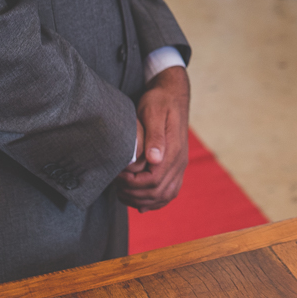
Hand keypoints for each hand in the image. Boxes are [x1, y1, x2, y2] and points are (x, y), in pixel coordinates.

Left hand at [117, 66, 189, 211]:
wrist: (173, 95)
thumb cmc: (159, 102)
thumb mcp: (154, 112)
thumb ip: (154, 136)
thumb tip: (155, 159)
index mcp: (173, 150)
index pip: (153, 181)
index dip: (132, 184)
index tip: (117, 176)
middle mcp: (180, 161)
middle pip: (158, 192)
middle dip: (134, 194)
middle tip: (116, 185)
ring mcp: (180, 165)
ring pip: (165, 196)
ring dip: (143, 200)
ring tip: (124, 193)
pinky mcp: (176, 166)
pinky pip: (170, 192)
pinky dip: (155, 201)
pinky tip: (141, 202)